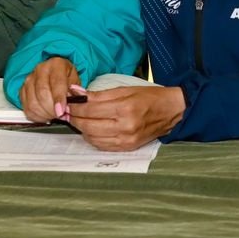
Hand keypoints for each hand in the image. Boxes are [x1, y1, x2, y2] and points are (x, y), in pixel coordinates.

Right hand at [19, 57, 80, 122]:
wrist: (56, 73)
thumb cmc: (67, 77)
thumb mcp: (76, 81)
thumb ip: (75, 92)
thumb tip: (73, 104)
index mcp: (56, 64)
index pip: (57, 82)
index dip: (59, 99)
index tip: (61, 111)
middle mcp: (41, 69)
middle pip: (42, 93)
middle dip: (51, 109)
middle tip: (60, 116)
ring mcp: (30, 79)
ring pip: (33, 103)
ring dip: (44, 114)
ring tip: (53, 116)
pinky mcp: (23, 89)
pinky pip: (26, 108)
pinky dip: (36, 116)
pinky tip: (45, 116)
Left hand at [67, 86, 184, 150]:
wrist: (171, 112)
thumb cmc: (149, 97)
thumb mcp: (125, 90)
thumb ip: (98, 94)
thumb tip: (76, 92)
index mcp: (125, 108)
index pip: (90, 109)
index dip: (75, 106)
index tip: (67, 101)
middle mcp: (125, 127)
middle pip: (87, 125)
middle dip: (74, 118)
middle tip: (67, 111)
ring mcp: (126, 140)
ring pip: (92, 137)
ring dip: (81, 128)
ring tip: (78, 119)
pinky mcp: (127, 148)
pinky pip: (102, 145)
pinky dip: (92, 137)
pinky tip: (91, 129)